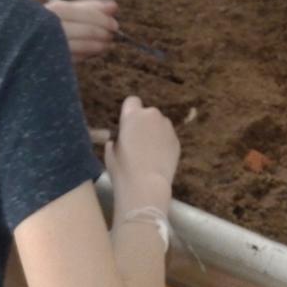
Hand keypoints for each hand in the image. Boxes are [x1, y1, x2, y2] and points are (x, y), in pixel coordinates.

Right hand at [45, 0, 118, 62]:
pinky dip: (86, 55)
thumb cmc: (51, 21)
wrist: (25, 40)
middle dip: (103, 33)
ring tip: (105, 45)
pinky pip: (75, 58)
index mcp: (56, 10)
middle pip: (87, 30)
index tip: (115, 25)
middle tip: (112, 35)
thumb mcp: (68, 10)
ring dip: (98, 46)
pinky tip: (92, 52)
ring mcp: (50, 44)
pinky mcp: (50, 59)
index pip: (87, 14)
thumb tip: (114, 6)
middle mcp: (52, 25)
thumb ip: (91, 7)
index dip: (103, 20)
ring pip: (83, 46)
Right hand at [107, 96, 178, 213]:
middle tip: (137, 142)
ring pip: (159, 124)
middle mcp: (152, 116)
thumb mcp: (109, 153)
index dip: (129, 112)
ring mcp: (167, 127)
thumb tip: (118, 140)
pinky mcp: (177, 140)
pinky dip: (164, 143)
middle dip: (143, 123)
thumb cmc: (123, 169)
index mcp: (133, 116)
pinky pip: (168, 137)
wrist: (146, 185)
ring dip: (155, 133)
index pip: (132, 101)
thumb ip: (115, 139)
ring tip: (149, 152)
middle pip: (147, 113)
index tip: (127, 125)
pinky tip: (158, 159)